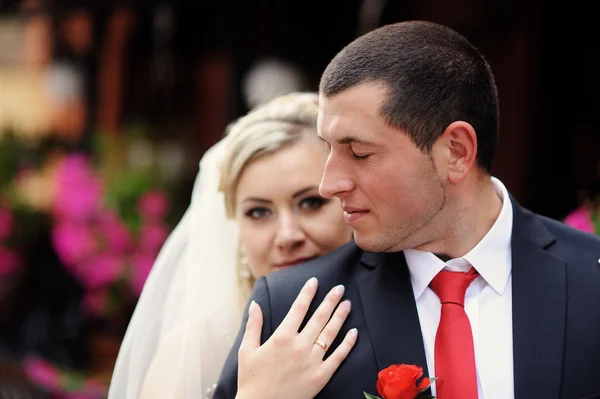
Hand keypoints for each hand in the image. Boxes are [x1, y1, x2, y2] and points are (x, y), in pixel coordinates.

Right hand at [236, 277, 357, 398]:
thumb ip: (253, 325)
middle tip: (340, 288)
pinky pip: (338, 356)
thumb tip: (255, 304)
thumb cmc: (251, 380)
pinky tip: (354, 332)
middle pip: (319, 317)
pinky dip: (348, 343)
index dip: (308, 292)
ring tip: (347, 304)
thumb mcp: (247, 350)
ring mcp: (312, 361)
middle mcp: (299, 346)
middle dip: (330, 300)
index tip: (315, 281)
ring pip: (331, 333)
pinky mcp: (321, 376)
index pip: (299, 308)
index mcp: (281, 337)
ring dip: (340, 316)